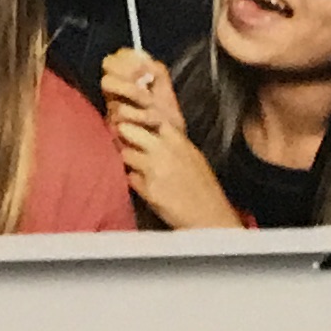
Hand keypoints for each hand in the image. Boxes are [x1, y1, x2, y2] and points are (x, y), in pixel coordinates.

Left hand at [102, 47, 233, 229]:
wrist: (209, 215)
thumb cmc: (202, 186)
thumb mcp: (192, 155)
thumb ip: (172, 141)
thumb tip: (152, 130)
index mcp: (177, 138)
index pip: (148, 115)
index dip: (135, 115)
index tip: (129, 118)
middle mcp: (164, 150)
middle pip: (128, 130)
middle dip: (122, 135)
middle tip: (121, 140)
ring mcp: (154, 169)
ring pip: (125, 153)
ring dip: (126, 159)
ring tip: (134, 166)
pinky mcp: (148, 189)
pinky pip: (128, 177)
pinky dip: (132, 180)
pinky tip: (142, 185)